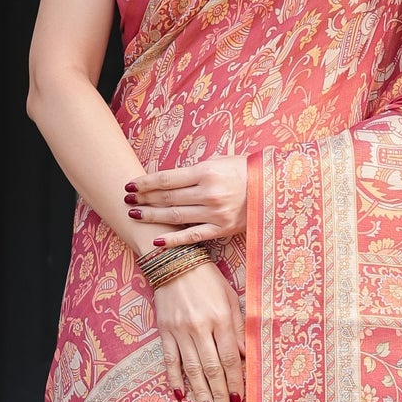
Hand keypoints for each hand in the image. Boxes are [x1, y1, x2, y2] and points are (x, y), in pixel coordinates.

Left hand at [124, 156, 247, 246]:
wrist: (275, 188)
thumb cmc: (246, 170)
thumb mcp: (220, 161)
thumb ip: (195, 171)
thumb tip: (168, 180)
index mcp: (206, 172)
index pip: (166, 179)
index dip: (145, 182)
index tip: (130, 184)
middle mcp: (208, 192)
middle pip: (167, 197)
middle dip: (143, 198)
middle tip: (126, 199)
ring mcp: (215, 213)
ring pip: (175, 216)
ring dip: (152, 216)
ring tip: (135, 215)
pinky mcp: (222, 229)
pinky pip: (193, 235)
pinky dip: (173, 239)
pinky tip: (157, 241)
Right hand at [153, 262, 244, 401]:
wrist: (173, 260)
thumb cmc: (208, 278)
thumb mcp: (230, 297)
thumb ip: (238, 327)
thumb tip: (246, 356)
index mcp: (220, 318)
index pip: (230, 358)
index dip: (235, 381)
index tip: (239, 399)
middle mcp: (199, 327)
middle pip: (212, 368)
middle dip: (219, 393)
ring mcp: (179, 330)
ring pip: (191, 369)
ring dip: (200, 392)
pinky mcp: (164, 331)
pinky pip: (169, 360)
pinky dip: (173, 379)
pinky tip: (180, 395)